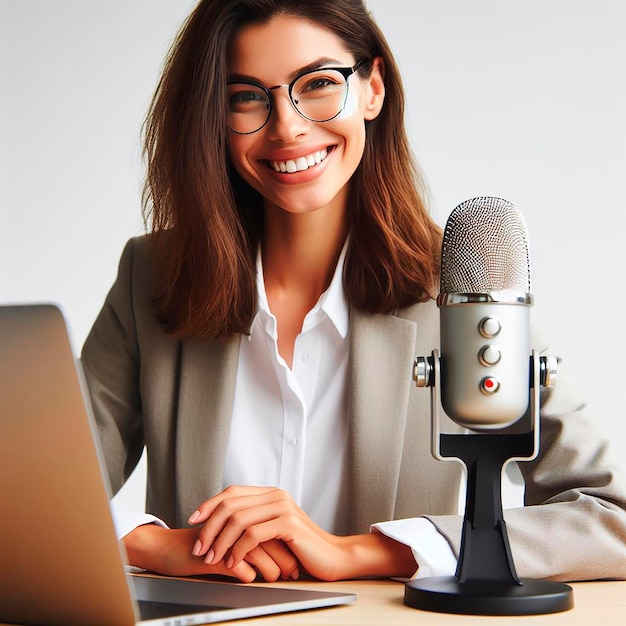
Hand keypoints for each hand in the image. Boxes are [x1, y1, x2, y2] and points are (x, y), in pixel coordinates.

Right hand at [122, 524, 297, 582]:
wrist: (171, 550)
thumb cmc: (203, 547)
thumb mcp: (231, 543)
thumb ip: (253, 544)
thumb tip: (280, 561)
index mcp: (244, 518)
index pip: (275, 531)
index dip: (287, 549)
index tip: (295, 565)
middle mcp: (238, 524)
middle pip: (272, 541)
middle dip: (285, 561)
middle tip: (292, 575)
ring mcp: (227, 539)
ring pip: (261, 555)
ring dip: (271, 571)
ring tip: (277, 580)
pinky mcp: (216, 555)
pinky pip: (241, 568)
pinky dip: (249, 576)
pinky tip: (250, 579)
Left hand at [187, 485, 416, 580]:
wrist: (333, 557)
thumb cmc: (302, 548)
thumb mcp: (274, 531)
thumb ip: (254, 523)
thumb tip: (221, 527)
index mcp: (270, 493)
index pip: (231, 492)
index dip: (209, 504)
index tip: (192, 521)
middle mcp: (275, 495)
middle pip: (230, 504)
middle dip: (209, 527)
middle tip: (199, 547)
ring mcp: (282, 507)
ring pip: (239, 519)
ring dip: (220, 541)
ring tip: (211, 559)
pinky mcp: (288, 523)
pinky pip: (254, 534)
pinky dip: (238, 549)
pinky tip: (233, 563)